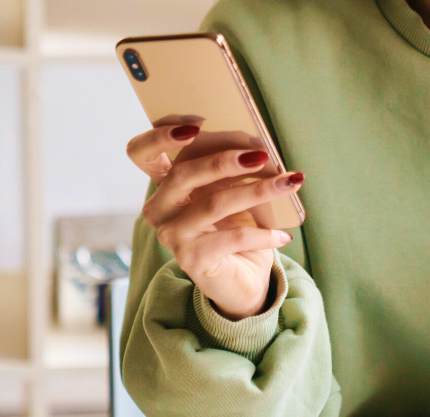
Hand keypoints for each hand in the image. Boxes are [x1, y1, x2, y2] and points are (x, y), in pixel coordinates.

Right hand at [127, 115, 303, 319]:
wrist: (243, 280)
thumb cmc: (236, 228)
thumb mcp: (231, 192)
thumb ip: (231, 169)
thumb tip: (259, 147)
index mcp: (165, 186)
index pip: (141, 153)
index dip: (160, 134)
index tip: (197, 123)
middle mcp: (160, 209)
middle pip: (183, 173)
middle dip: (225, 160)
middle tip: (262, 154)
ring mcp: (172, 235)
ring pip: (214, 203)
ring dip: (257, 190)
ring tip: (289, 183)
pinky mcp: (191, 260)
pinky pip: (232, 238)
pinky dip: (263, 234)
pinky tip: (283, 234)